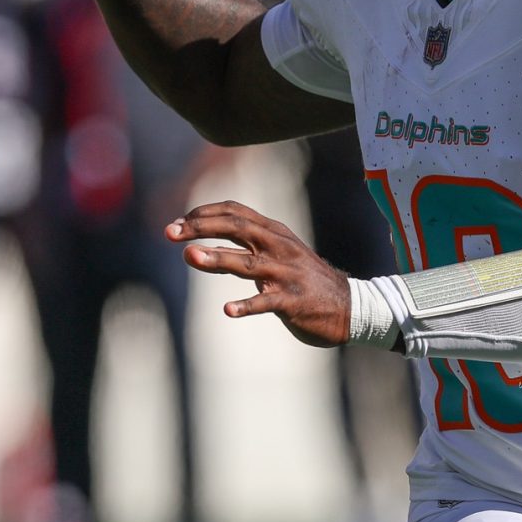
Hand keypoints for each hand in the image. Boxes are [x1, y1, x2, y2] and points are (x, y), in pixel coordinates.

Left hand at [168, 200, 349, 348]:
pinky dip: (247, 305)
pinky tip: (228, 310)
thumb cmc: (303, 281)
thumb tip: (193, 251)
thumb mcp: (274, 258)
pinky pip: (267, 302)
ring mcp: (287, 274)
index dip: (203, 213)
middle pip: (236, 227)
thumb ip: (238, 253)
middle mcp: (279, 247)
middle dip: (201, 227)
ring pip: (248, 263)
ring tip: (190, 256)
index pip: (234, 211)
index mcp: (274, 233)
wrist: (350, 307)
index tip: (177, 223)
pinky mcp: (293, 301)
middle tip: (170, 233)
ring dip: (217, 258)